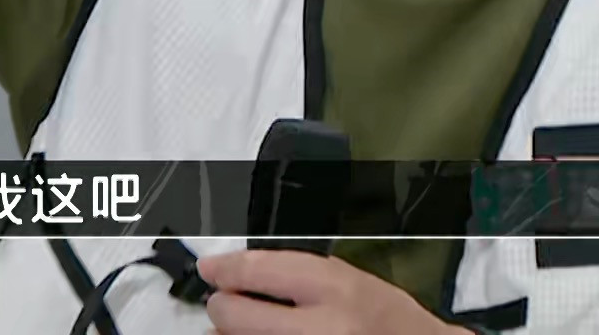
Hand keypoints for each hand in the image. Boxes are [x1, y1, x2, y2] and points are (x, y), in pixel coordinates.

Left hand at [194, 250, 461, 334]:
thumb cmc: (388, 321)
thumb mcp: (350, 281)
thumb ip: (295, 278)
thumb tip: (236, 279)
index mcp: (334, 289)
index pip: (259, 270)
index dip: (225, 269)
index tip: (211, 270)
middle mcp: (318, 329)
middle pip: (233, 314)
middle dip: (224, 307)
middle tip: (229, 305)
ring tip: (247, 328)